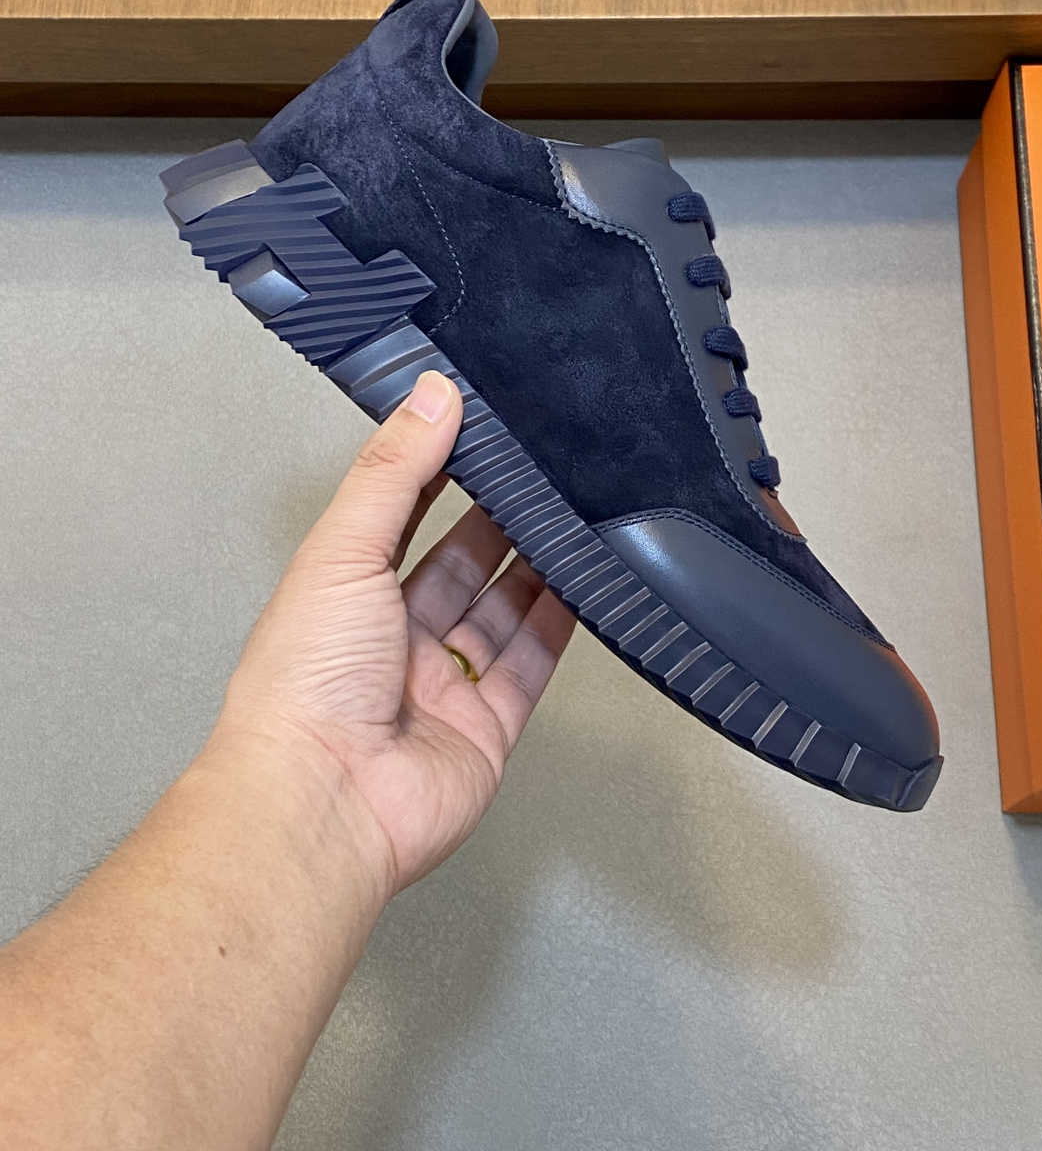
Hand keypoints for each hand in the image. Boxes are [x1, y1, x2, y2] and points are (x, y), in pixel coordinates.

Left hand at [214, 370, 575, 899]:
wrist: (325, 801)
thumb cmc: (305, 681)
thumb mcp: (344, 550)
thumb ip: (394, 472)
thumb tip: (430, 395)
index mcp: (344, 594)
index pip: (399, 518)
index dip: (437, 475)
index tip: (481, 431)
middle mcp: (391, 639)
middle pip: (457, 566)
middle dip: (498, 520)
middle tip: (542, 473)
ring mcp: (440, 686)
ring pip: (499, 613)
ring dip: (536, 567)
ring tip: (573, 515)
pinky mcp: (485, 728)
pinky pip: (530, 667)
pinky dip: (558, 626)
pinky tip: (582, 585)